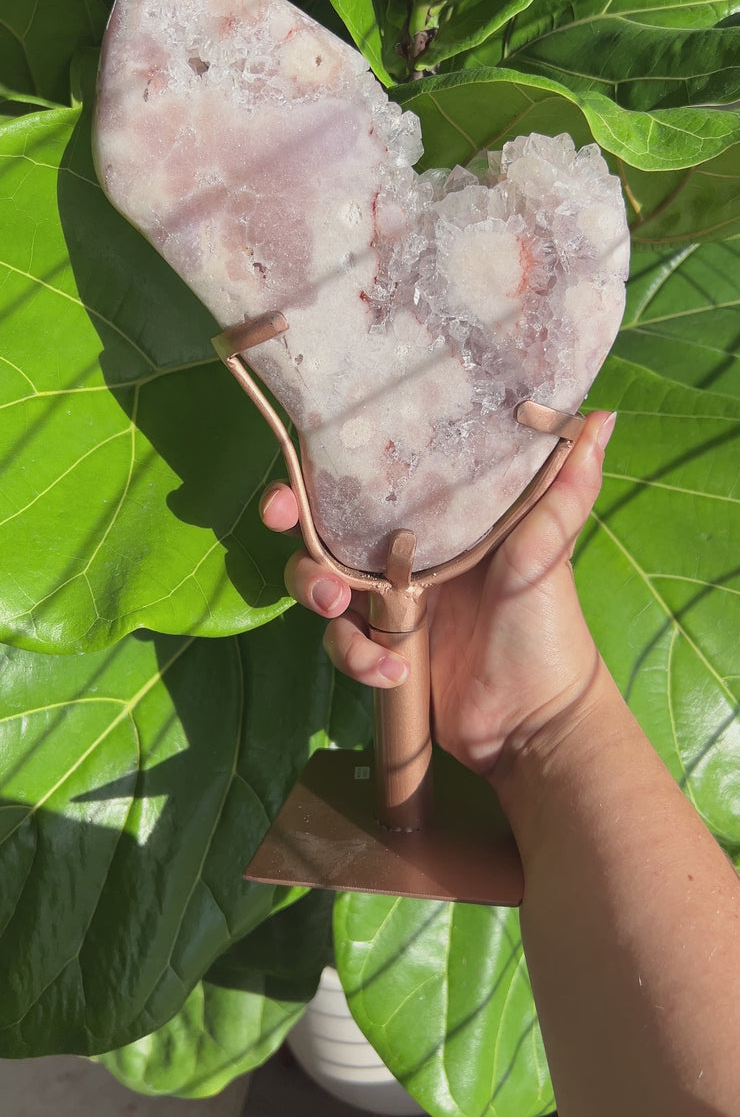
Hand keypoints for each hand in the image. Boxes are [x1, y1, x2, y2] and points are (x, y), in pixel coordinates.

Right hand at [260, 411, 615, 777]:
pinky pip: (343, 646)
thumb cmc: (545, 625)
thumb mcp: (549, 551)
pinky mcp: (381, 652)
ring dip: (316, 594)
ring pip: (322, 588)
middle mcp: (404, 557)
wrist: (536, 722)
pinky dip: (358, 657)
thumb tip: (601, 414)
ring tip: (339, 610)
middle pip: (327, 533)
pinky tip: (394, 671)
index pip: (370, 486)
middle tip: (284, 527)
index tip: (296, 477)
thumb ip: (566, 488)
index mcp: (438, 522)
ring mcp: (388, 607)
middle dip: (298, 531)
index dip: (324, 475)